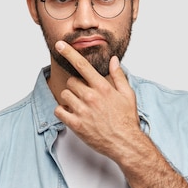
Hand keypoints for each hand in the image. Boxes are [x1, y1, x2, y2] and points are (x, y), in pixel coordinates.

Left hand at [53, 41, 141, 160]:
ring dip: (70, 99)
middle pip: (71, 82)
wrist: (125, 143)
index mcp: (103, 87)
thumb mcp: (128, 94)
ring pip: (64, 95)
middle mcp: (91, 96)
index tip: (60, 45)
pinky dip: (63, 111)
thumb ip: (119, 76)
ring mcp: (82, 110)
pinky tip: (73, 114)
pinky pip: (59, 110)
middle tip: (86, 96)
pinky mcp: (75, 124)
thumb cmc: (127, 119)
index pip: (82, 65)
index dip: (69, 53)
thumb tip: (113, 60)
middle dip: (76, 87)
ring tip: (81, 107)